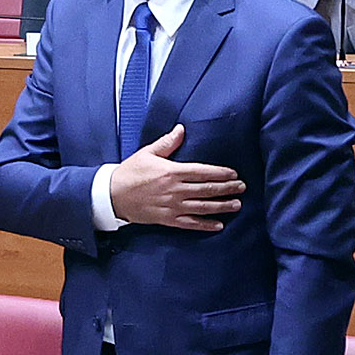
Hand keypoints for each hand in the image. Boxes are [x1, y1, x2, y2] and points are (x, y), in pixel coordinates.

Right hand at [102, 125, 242, 229]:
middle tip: (242, 188)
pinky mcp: (167, 219)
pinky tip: (218, 225)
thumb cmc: (130, 172)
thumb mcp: (147, 153)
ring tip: (236, 205)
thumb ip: (167, 142)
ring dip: (221, 206)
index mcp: (171, 172)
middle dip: (227, 188)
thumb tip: (181, 129)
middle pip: (207, 189)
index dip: (220, 173)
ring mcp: (172, 206)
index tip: (234, 174)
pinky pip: (190, 224)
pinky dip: (205, 225)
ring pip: (203, 207)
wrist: (112, 195)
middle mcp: (175, 190)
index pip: (202, 172)